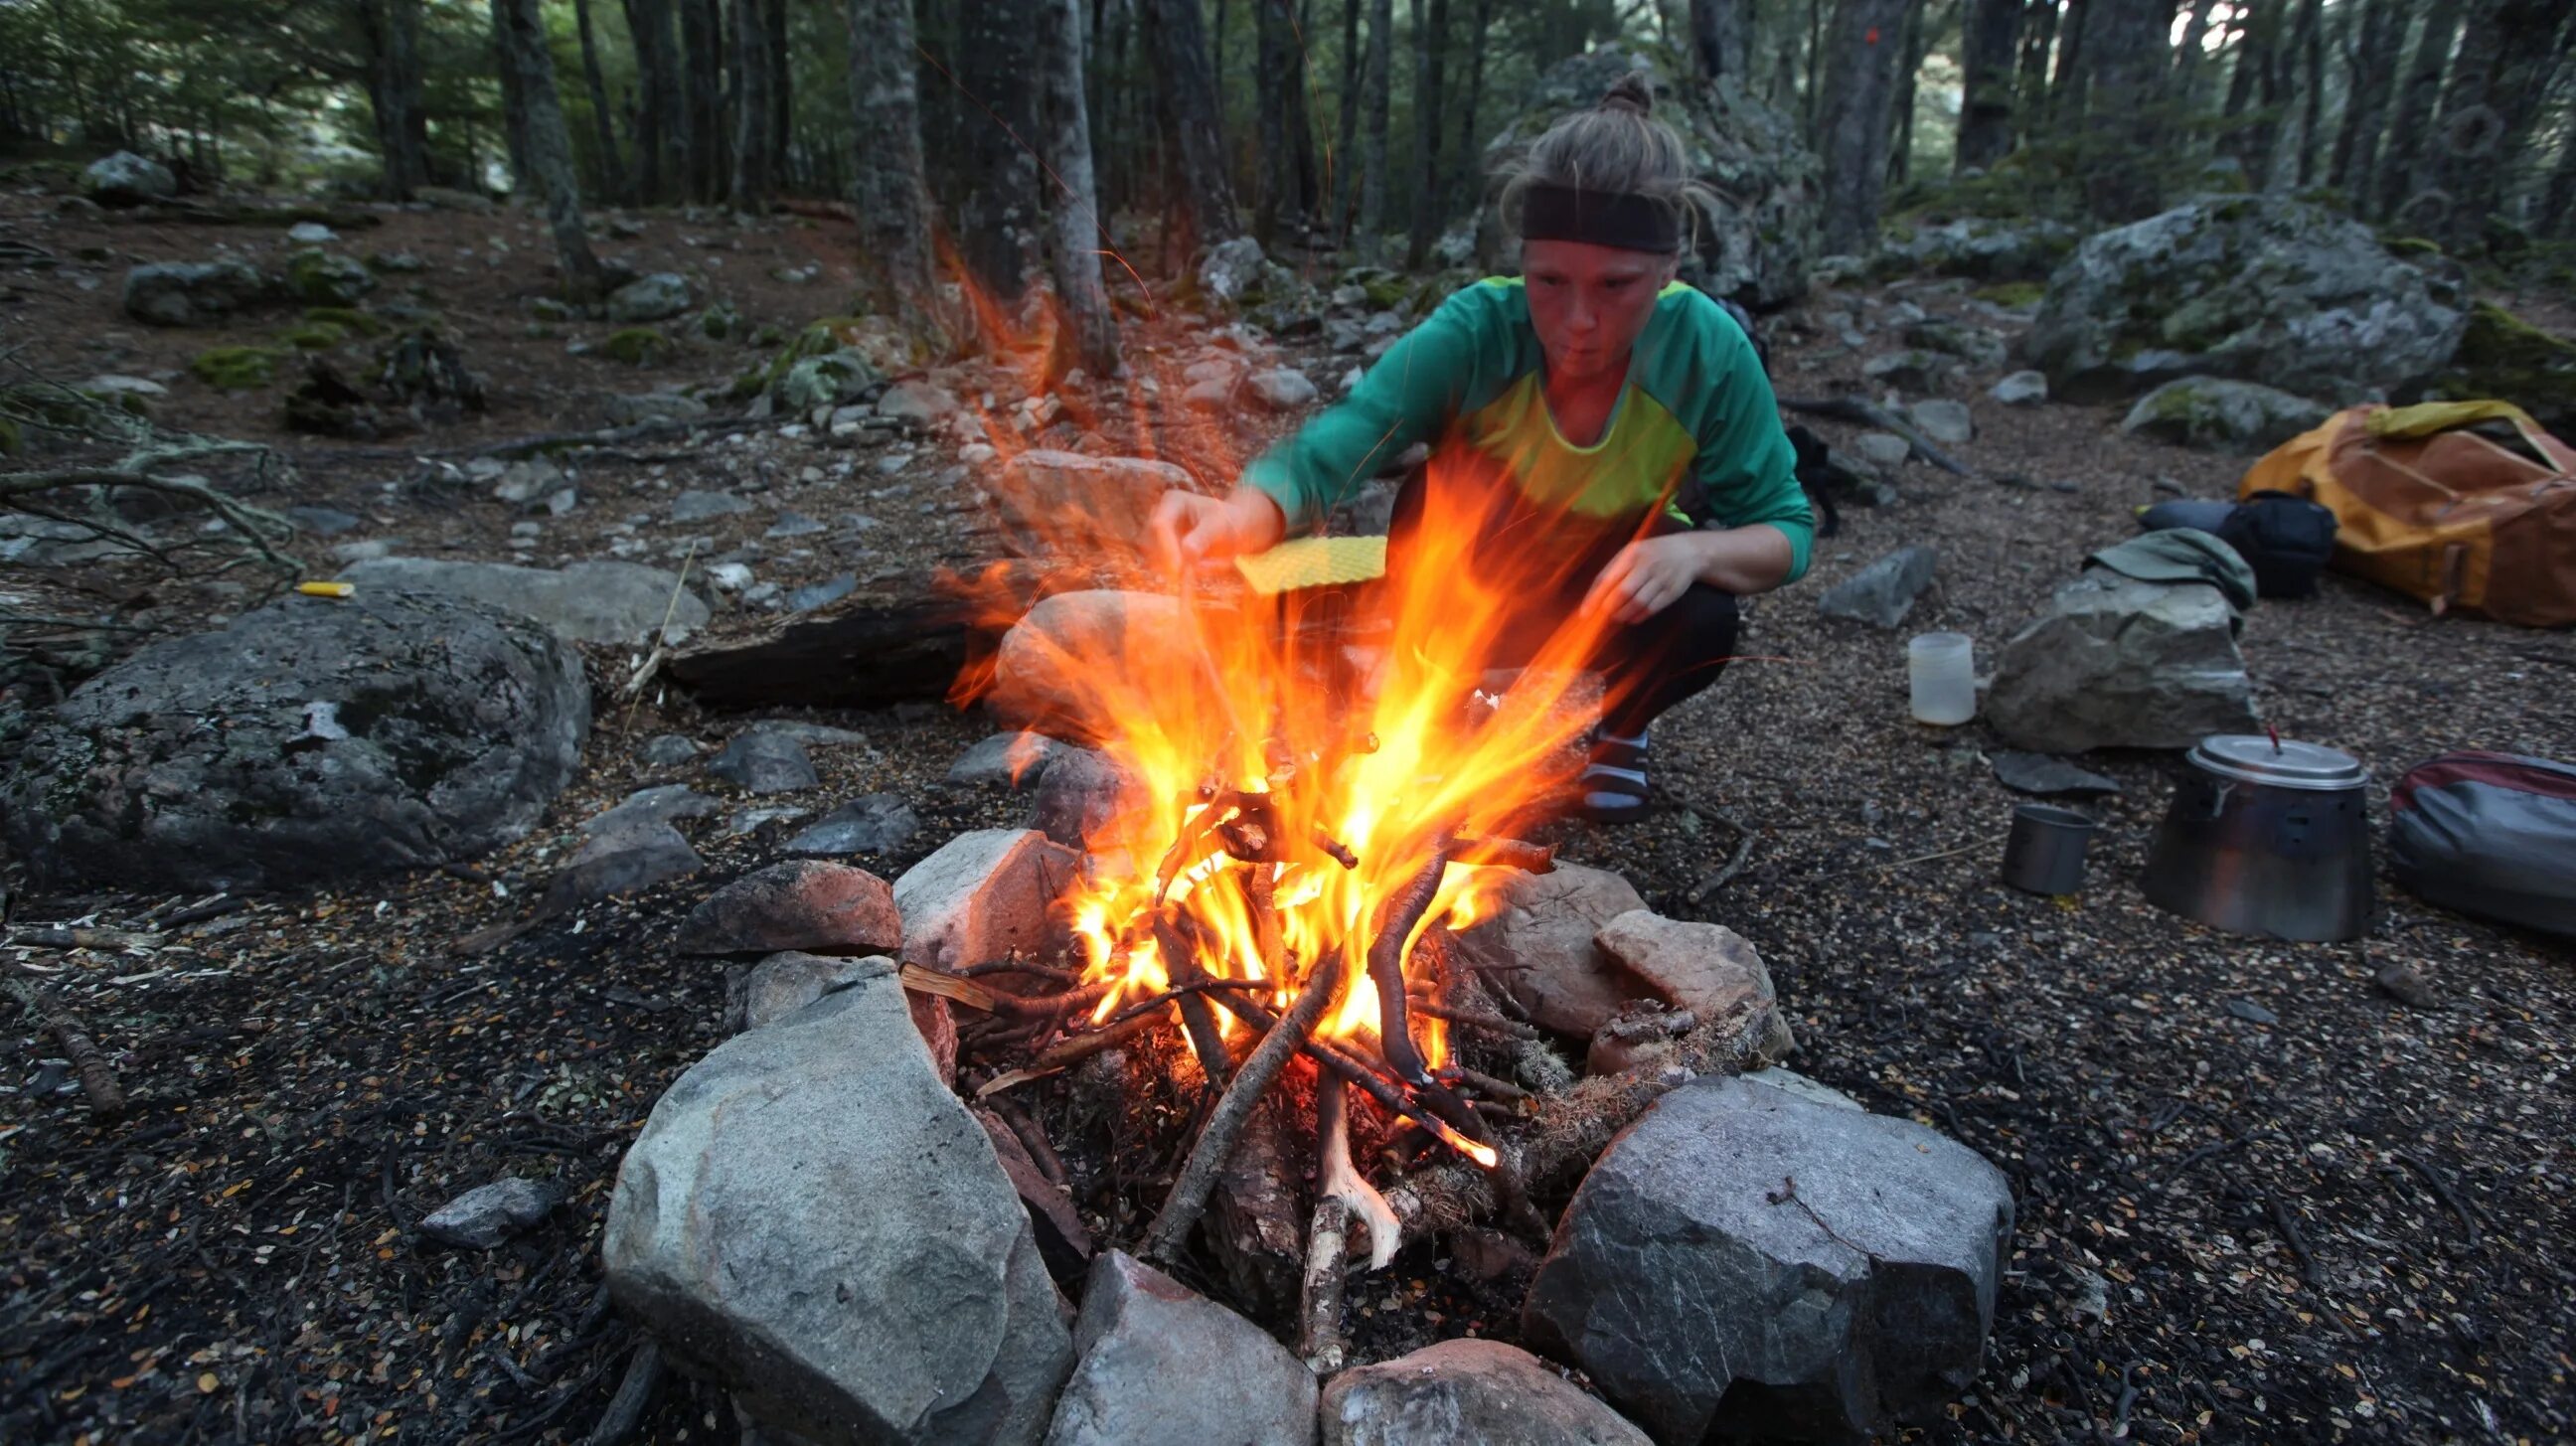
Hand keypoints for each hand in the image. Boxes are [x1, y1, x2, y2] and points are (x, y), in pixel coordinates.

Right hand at [1150, 488, 1283, 572]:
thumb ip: (1204, 537)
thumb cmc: (1230, 521)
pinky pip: (1167, 570)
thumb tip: (1187, 554)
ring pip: (1158, 560)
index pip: (1160, 525)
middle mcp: (1160, 516)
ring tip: (1213, 562)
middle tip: (1197, 571)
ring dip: (1184, 568)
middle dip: (1173, 560)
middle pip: (1152, 544)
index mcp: (1173, 501)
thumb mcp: (1221, 525)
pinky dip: (1187, 573)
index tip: (1178, 568)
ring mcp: (1159, 535)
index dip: (1166, 547)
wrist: (1236, 529)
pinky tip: (1206, 564)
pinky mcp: (1162, 552)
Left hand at [1581, 534, 1705, 622]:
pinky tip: (1632, 618)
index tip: (1585, 613)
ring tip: (1617, 617)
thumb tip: (1595, 596)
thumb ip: (1614, 570)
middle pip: (1622, 592)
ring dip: (1623, 614)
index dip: (1594, 598)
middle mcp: (1646, 566)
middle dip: (1609, 608)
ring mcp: (1660, 579)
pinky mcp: (1671, 592)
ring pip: (1637, 603)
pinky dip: (1638, 617)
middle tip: (1603, 616)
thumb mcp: (1632, 552)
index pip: (1608, 578)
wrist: (1688, 552)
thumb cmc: (1652, 553)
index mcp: (1631, 555)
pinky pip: (1651, 609)